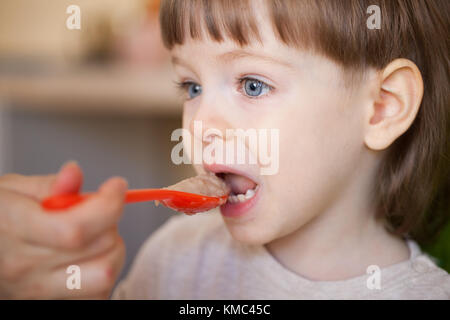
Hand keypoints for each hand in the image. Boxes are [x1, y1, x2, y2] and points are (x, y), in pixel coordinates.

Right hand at [0, 161, 126, 298]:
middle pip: (98, 248)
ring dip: (112, 249)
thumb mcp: (12, 190)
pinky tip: (91, 256)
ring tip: (96, 234)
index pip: (75, 228)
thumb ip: (48, 184)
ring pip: (105, 274)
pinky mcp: (53, 302)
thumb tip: (74, 173)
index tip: (116, 186)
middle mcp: (26, 266)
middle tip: (99, 209)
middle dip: (111, 221)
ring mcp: (40, 290)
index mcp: (15, 230)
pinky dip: (104, 272)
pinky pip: (99, 293)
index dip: (107, 205)